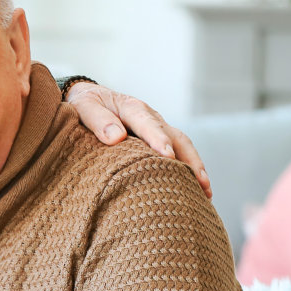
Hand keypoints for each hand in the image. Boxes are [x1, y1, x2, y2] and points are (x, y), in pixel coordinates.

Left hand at [65, 81, 211, 196]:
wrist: (88, 98)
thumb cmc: (84, 105)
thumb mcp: (84, 106)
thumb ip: (98, 120)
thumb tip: (116, 137)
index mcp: (132, 108)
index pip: (149, 124)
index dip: (159, 140)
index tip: (167, 156)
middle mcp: (151, 118)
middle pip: (176, 138)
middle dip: (189, 160)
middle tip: (199, 183)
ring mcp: (158, 129)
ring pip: (183, 147)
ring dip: (195, 168)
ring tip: (206, 192)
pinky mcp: (159, 140)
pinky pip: (179, 154)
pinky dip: (189, 170)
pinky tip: (197, 191)